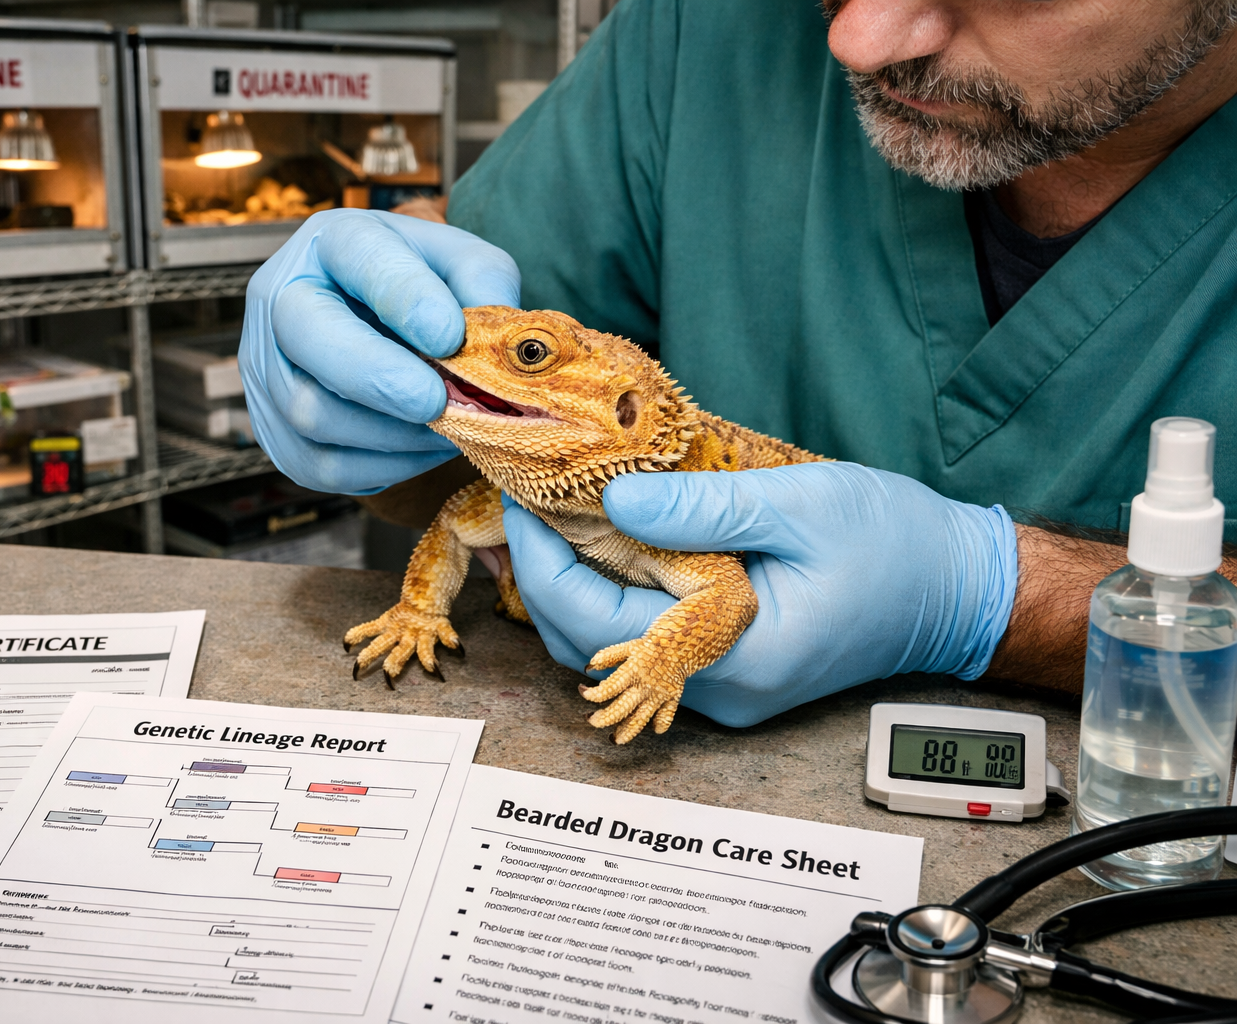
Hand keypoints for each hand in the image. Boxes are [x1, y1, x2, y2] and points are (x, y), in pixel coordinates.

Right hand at [239, 209, 520, 494]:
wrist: (372, 325)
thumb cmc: (418, 290)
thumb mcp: (458, 263)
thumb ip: (484, 281)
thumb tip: (497, 338)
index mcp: (332, 242)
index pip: (360, 257)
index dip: (405, 299)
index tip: (449, 335)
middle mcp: (281, 299)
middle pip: (309, 338)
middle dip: (379, 377)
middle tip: (437, 400)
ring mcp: (265, 368)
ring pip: (312, 413)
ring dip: (391, 432)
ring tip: (445, 426)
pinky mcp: (273, 430)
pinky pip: (322, 465)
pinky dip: (382, 466)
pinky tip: (422, 448)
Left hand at [501, 462, 1017, 727]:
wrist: (958, 590)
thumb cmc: (894, 544)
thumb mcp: (797, 506)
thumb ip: (702, 508)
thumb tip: (612, 501)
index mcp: (733, 655)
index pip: (596, 623)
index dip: (543, 564)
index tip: (519, 503)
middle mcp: (718, 689)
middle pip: (588, 646)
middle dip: (543, 576)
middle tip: (527, 503)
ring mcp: (722, 687)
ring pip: (609, 649)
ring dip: (572, 587)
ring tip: (556, 518)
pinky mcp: (728, 670)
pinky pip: (644, 642)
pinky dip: (612, 597)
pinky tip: (606, 546)